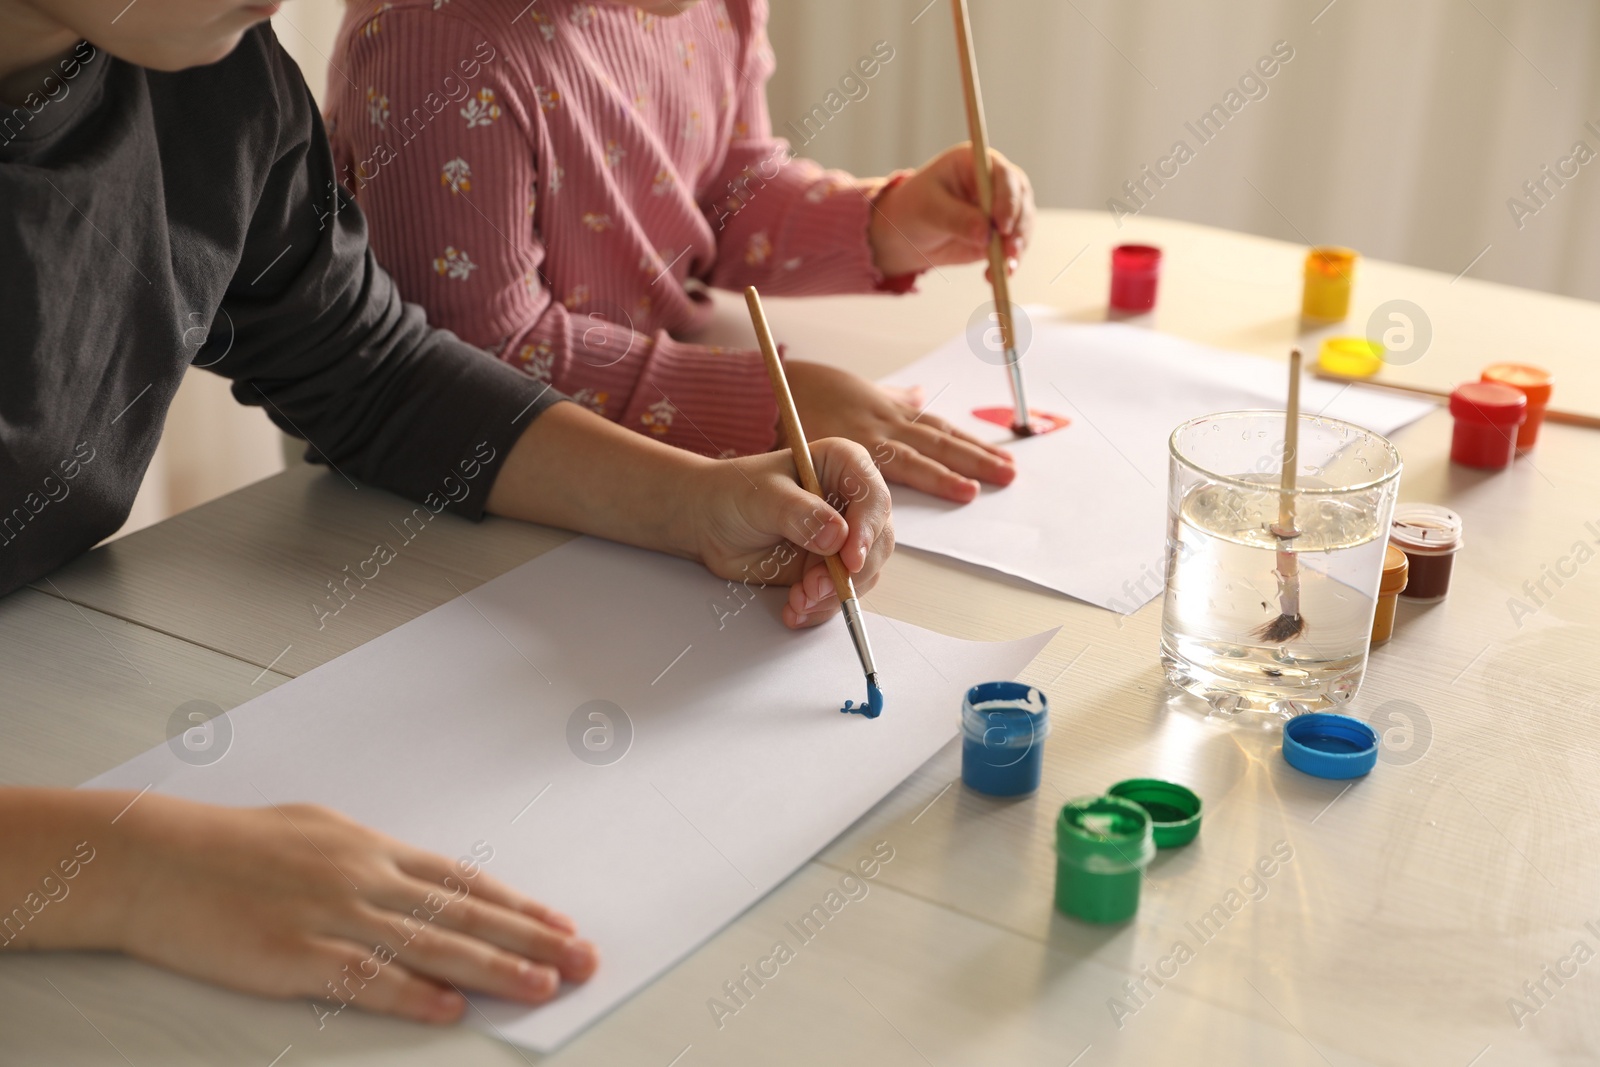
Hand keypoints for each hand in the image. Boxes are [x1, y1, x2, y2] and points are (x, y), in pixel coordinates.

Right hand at [108, 795, 595, 1024]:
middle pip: (464, 913)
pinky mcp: (292, 955)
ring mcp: (331, 916)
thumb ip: (368, 860)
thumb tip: (413, 878)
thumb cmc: (228, 845)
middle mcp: (364, 878)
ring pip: (431, 945)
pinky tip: (449, 1009)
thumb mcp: (313, 833)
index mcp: (371, 848)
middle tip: (582, 957)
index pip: (464, 881)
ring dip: (493, 969)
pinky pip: (363, 979)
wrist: (151, 857)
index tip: (561, 924)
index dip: (518, 906)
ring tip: (543, 985)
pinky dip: (411, 995)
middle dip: (531, 938)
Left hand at [692, 437, 893, 627]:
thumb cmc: (734, 493)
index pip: (873, 497)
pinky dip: (820, 608)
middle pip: (877, 541)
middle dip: (850, 572)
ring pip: (863, 573)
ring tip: (798, 600)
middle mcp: (851, 502)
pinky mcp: (830, 567)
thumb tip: (837, 536)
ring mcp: (844, 538)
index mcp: (843, 465)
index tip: (851, 558)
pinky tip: (795, 610)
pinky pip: (840, 594)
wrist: (710, 521)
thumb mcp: (763, 496)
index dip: (868, 528)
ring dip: (833, 594)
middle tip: (815, 588)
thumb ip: (799, 513)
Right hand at [784, 360, 1014, 503]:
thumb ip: (893, 397)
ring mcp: (864, 439)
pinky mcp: (841, 452)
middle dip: (975, 459)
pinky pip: (879, 469)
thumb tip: (920, 394)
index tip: (1003, 459)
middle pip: (938, 442)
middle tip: (1009, 474)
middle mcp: (885, 425)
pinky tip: (920, 489)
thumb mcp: (860, 389)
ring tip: (976, 489)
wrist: (772, 390)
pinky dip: (904, 480)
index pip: (941, 432)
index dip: (972, 447)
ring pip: (915, 456)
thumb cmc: (813, 392)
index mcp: (893, 415)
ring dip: (948, 473)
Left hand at [868, 143, 1034, 277]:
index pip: (1003, 175)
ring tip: (1002, 269)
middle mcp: (995, 181)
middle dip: (1017, 227)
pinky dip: (1009, 262)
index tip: (1001, 226)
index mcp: (976, 163)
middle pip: (1021, 199)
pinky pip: (1014, 246)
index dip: (1007, 200)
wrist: (909, 233)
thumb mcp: (929, 210)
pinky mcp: (1001, 232)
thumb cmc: (915, 209)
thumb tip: (986, 235)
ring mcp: (1002, 207)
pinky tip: (994, 276)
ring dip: (1016, 248)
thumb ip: (957, 219)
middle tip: (1009, 253)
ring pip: (1022, 224)